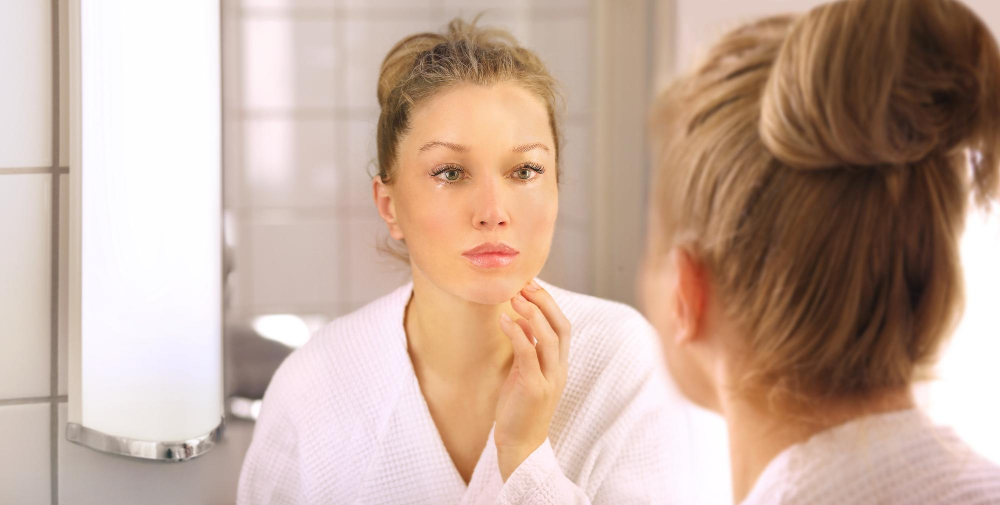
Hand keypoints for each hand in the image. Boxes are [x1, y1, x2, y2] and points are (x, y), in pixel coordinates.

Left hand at [494, 279, 571, 480]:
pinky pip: (528, 354)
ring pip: (549, 338)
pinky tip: (505, 320)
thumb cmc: (519, 409)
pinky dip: (518, 334)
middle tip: (525, 284)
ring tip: (514, 297)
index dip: (549, 303)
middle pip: (562, 326)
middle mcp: (559, 370)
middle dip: (545, 302)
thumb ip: (527, 348)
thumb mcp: (525, 373)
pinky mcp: (534, 388)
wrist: (519, 446)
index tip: (530, 285)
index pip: (563, 326)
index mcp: (559, 365)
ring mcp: (549, 380)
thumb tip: (523, 319)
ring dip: (532, 313)